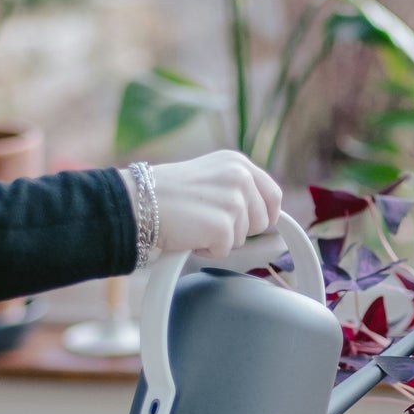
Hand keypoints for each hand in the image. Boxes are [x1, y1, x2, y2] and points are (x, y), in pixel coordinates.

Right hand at [148, 151, 283, 259]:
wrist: (140, 201)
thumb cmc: (168, 193)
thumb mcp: (211, 177)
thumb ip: (237, 189)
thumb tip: (263, 216)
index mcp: (238, 163)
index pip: (273, 195)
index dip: (266, 214)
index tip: (253, 224)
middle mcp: (241, 178)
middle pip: (262, 221)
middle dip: (238, 229)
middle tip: (208, 220)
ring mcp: (233, 201)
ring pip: (243, 238)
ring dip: (220, 239)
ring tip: (195, 223)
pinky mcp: (223, 226)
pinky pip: (225, 250)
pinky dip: (207, 250)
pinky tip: (189, 234)